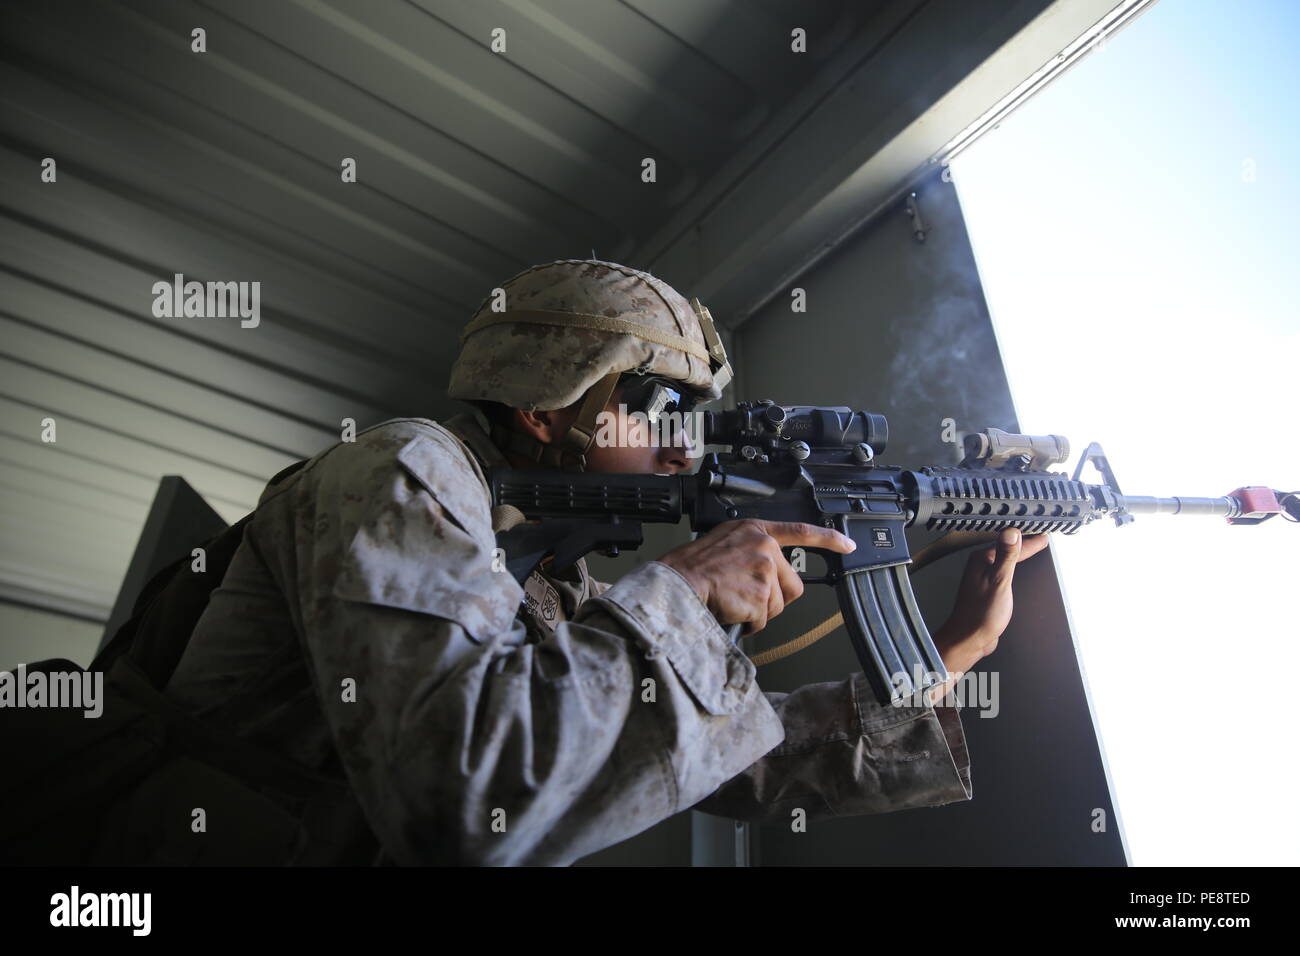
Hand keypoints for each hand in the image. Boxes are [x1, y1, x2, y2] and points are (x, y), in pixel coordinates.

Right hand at [657, 519, 856, 634]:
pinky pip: (763, 620)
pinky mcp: (761, 595)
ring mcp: (765, 571)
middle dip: (775, 598)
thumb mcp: (726, 541)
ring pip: (778, 605)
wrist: (679, 581)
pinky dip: (748, 622)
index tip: (847, 545)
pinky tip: (731, 609)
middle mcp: (765, 548)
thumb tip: (768, 568)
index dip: (828, 538)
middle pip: (792, 585)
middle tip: (747, 596)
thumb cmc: (694, 565)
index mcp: (757, 531)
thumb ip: (752, 548)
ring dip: (758, 611)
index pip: (801, 530)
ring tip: (733, 600)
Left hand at [932, 529, 1049, 679]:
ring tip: (1031, 548)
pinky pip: (1003, 572)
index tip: (1044, 536)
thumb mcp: (999, 581)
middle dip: (1024, 543)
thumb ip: (1006, 556)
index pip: (1011, 545)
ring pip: (1004, 560)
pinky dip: (1013, 568)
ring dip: (1018, 554)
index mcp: (981, 559)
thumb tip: (1011, 532)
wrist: (969, 638)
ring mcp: (982, 577)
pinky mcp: (986, 589)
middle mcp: (979, 565)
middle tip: (1040, 537)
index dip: (1030, 541)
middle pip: (1007, 549)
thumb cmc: (981, 613)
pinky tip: (1017, 570)